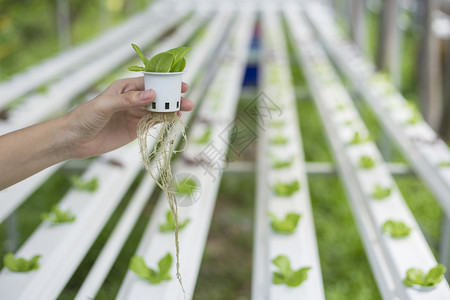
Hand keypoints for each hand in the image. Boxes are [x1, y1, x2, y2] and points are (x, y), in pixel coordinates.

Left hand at [65, 77, 192, 158]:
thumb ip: (128, 100)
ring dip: (171, 110)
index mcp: (124, 88)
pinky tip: (174, 119)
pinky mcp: (134, 129)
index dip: (165, 83)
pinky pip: (152, 122)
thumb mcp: (105, 106)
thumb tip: (152, 94)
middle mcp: (132, 100)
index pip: (149, 83)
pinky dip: (164, 121)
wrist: (74, 140)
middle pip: (157, 97)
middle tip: (188, 101)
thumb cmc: (85, 117)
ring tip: (186, 110)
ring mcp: (134, 114)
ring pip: (157, 110)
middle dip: (172, 98)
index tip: (180, 85)